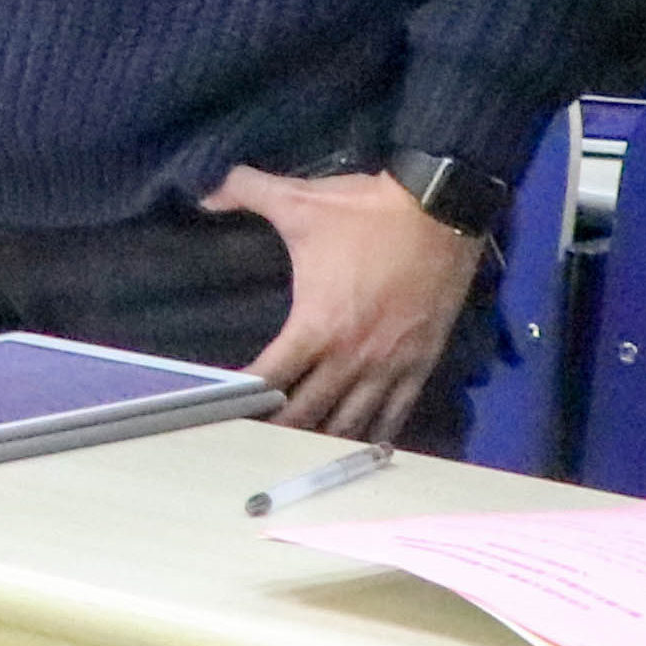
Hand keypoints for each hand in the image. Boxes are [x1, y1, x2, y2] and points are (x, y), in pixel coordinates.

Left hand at [200, 165, 484, 440]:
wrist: (440, 211)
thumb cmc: (365, 212)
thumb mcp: (299, 199)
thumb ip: (245, 191)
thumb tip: (205, 193)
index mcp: (317, 324)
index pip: (271, 377)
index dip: (245, 398)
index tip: (224, 410)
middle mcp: (350, 357)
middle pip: (307, 414)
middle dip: (279, 430)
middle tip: (255, 442)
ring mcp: (388, 367)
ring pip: (351, 423)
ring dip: (323, 439)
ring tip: (299, 453)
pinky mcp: (420, 366)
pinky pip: (395, 415)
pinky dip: (374, 434)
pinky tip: (358, 444)